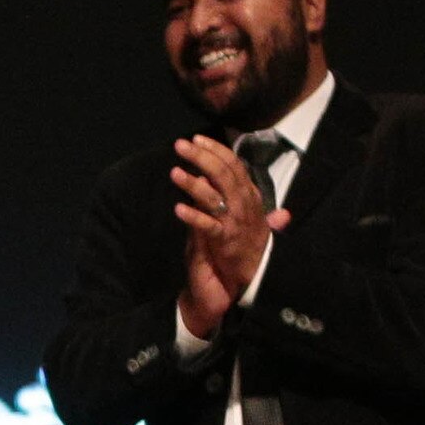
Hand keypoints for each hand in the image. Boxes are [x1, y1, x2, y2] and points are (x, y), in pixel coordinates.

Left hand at [170, 136, 286, 336]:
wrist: (243, 285)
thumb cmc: (238, 250)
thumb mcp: (229, 220)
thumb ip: (220, 199)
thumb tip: (205, 177)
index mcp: (249, 200)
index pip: (235, 167)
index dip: (216, 151)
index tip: (197, 139)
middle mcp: (244, 208)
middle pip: (225, 175)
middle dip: (203, 158)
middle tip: (181, 145)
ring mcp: (235, 225)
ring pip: (215, 197)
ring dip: (193, 184)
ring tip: (174, 171)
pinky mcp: (224, 245)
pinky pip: (208, 227)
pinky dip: (194, 217)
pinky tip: (178, 208)